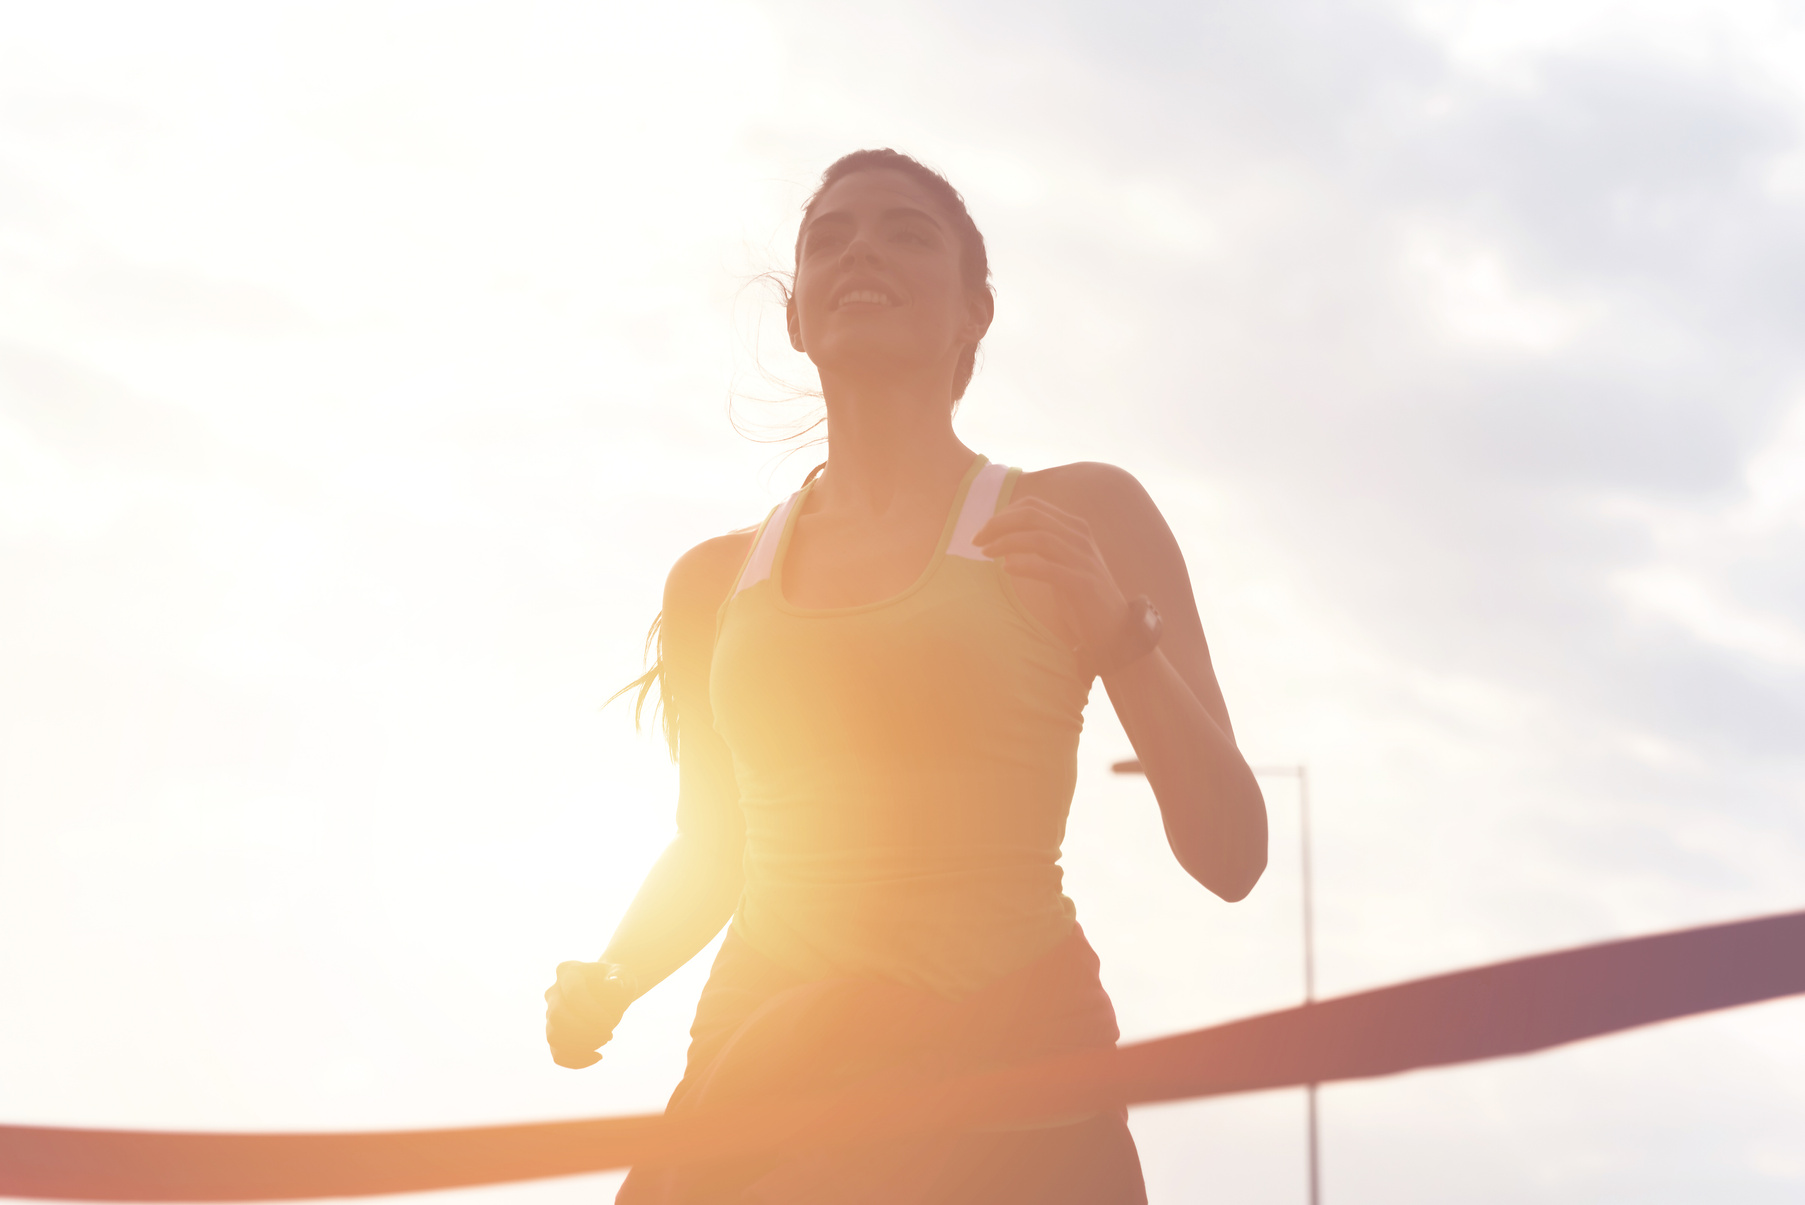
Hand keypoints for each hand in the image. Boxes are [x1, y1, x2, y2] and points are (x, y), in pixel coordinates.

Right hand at [543, 961, 635, 1069]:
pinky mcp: (554, 1033)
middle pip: (557, 1016)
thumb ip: (621, 977)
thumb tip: (615, 984)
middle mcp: (553, 992)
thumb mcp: (623, 974)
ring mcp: (550, 1013)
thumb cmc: (616, 981)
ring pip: (553, 1036)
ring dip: (581, 1046)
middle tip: (608, 1035)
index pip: (573, 994)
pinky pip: (557, 1054)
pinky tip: (597, 1056)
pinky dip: (575, 1061)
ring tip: (604, 1040)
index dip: (591, 1012)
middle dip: (584, 1031)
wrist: (608, 990)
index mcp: (569, 971)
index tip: (611, 1023)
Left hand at [976, 498, 1128, 653]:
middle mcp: (1080, 537)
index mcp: (1074, 527)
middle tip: (977, 540)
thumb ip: (1040, 546)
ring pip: (1039, 538)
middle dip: (999, 525)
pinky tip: (1006, 569)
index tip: (983, 531)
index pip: (1033, 507)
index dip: (1003, 514)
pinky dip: (1024, 566)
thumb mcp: (1061, 563)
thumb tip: (1003, 541)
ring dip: (1006, 543)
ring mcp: (1083, 559)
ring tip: (986, 553)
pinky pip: (1049, 568)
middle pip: (1033, 516)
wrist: (1114, 626)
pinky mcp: (1083, 583)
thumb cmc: (1080, 595)